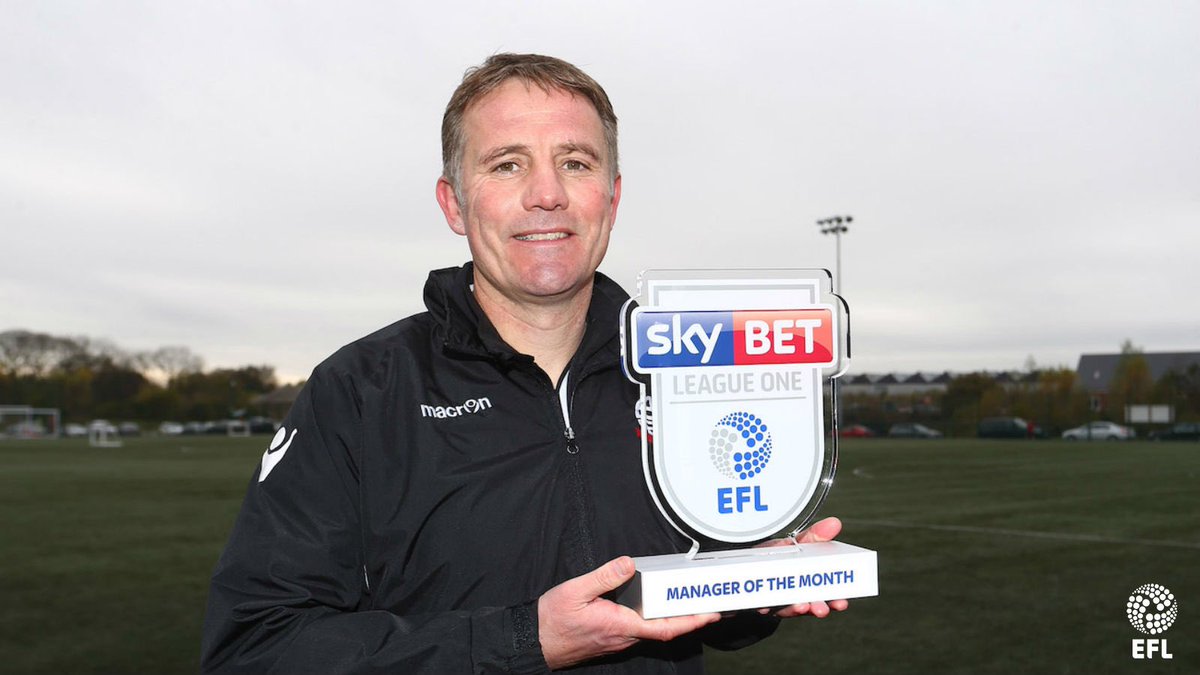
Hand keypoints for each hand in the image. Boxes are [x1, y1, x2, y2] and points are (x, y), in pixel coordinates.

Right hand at [538, 556, 719, 669]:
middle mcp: (624, 635)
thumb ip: (603, 576)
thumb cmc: (552, 620)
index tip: (710, 614)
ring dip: (673, 617)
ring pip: (652, 627)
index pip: (664, 627)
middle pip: (664, 628)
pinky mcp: (612, 636)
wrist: (535, 641)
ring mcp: (618, 638)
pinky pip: (639, 627)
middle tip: (711, 604)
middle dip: (689, 617)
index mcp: (619, 625)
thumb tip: (627, 564)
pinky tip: (656, 604)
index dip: (691, 621)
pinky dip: (654, 617)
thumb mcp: (574, 591)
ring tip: (690, 600)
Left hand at [756, 516, 850, 618]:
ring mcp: (774, 601)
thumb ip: (815, 536)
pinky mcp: (754, 601)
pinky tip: (766, 605)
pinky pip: (759, 605)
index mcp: (807, 584)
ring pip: (785, 609)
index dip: (835, 601)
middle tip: (821, 609)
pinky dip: (763, 605)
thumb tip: (835, 523)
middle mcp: (793, 596)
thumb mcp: (796, 544)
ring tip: (800, 606)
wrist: (746, 561)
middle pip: (807, 605)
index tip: (841, 603)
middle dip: (815, 608)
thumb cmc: (776, 555)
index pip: (825, 596)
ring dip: (793, 609)